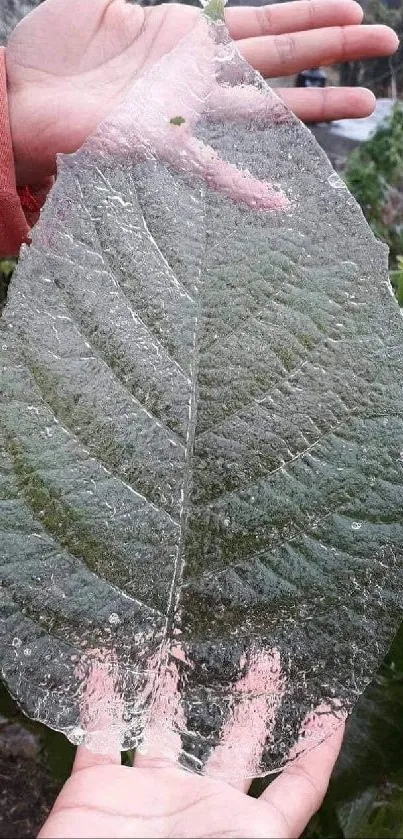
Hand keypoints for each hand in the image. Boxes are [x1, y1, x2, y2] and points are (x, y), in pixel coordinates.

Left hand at [5, 0, 398, 186]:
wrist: (19, 98)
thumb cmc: (51, 50)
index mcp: (185, 35)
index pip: (262, 20)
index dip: (309, 12)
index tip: (354, 7)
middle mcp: (195, 73)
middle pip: (280, 57)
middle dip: (335, 50)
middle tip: (389, 46)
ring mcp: (186, 110)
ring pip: (265, 105)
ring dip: (316, 108)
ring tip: (369, 105)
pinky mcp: (164, 143)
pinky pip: (213, 170)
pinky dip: (246, 188)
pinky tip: (282, 205)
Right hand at [37, 648, 345, 838]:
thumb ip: (269, 828)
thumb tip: (311, 782)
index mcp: (243, 827)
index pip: (296, 784)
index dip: (316, 747)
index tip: (333, 706)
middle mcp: (199, 804)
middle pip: (234, 740)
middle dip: (251, 698)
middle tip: (266, 655)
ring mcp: (148, 795)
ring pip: (164, 726)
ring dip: (172, 686)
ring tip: (185, 642)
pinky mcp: (96, 791)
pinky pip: (99, 734)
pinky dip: (99, 698)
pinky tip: (105, 661)